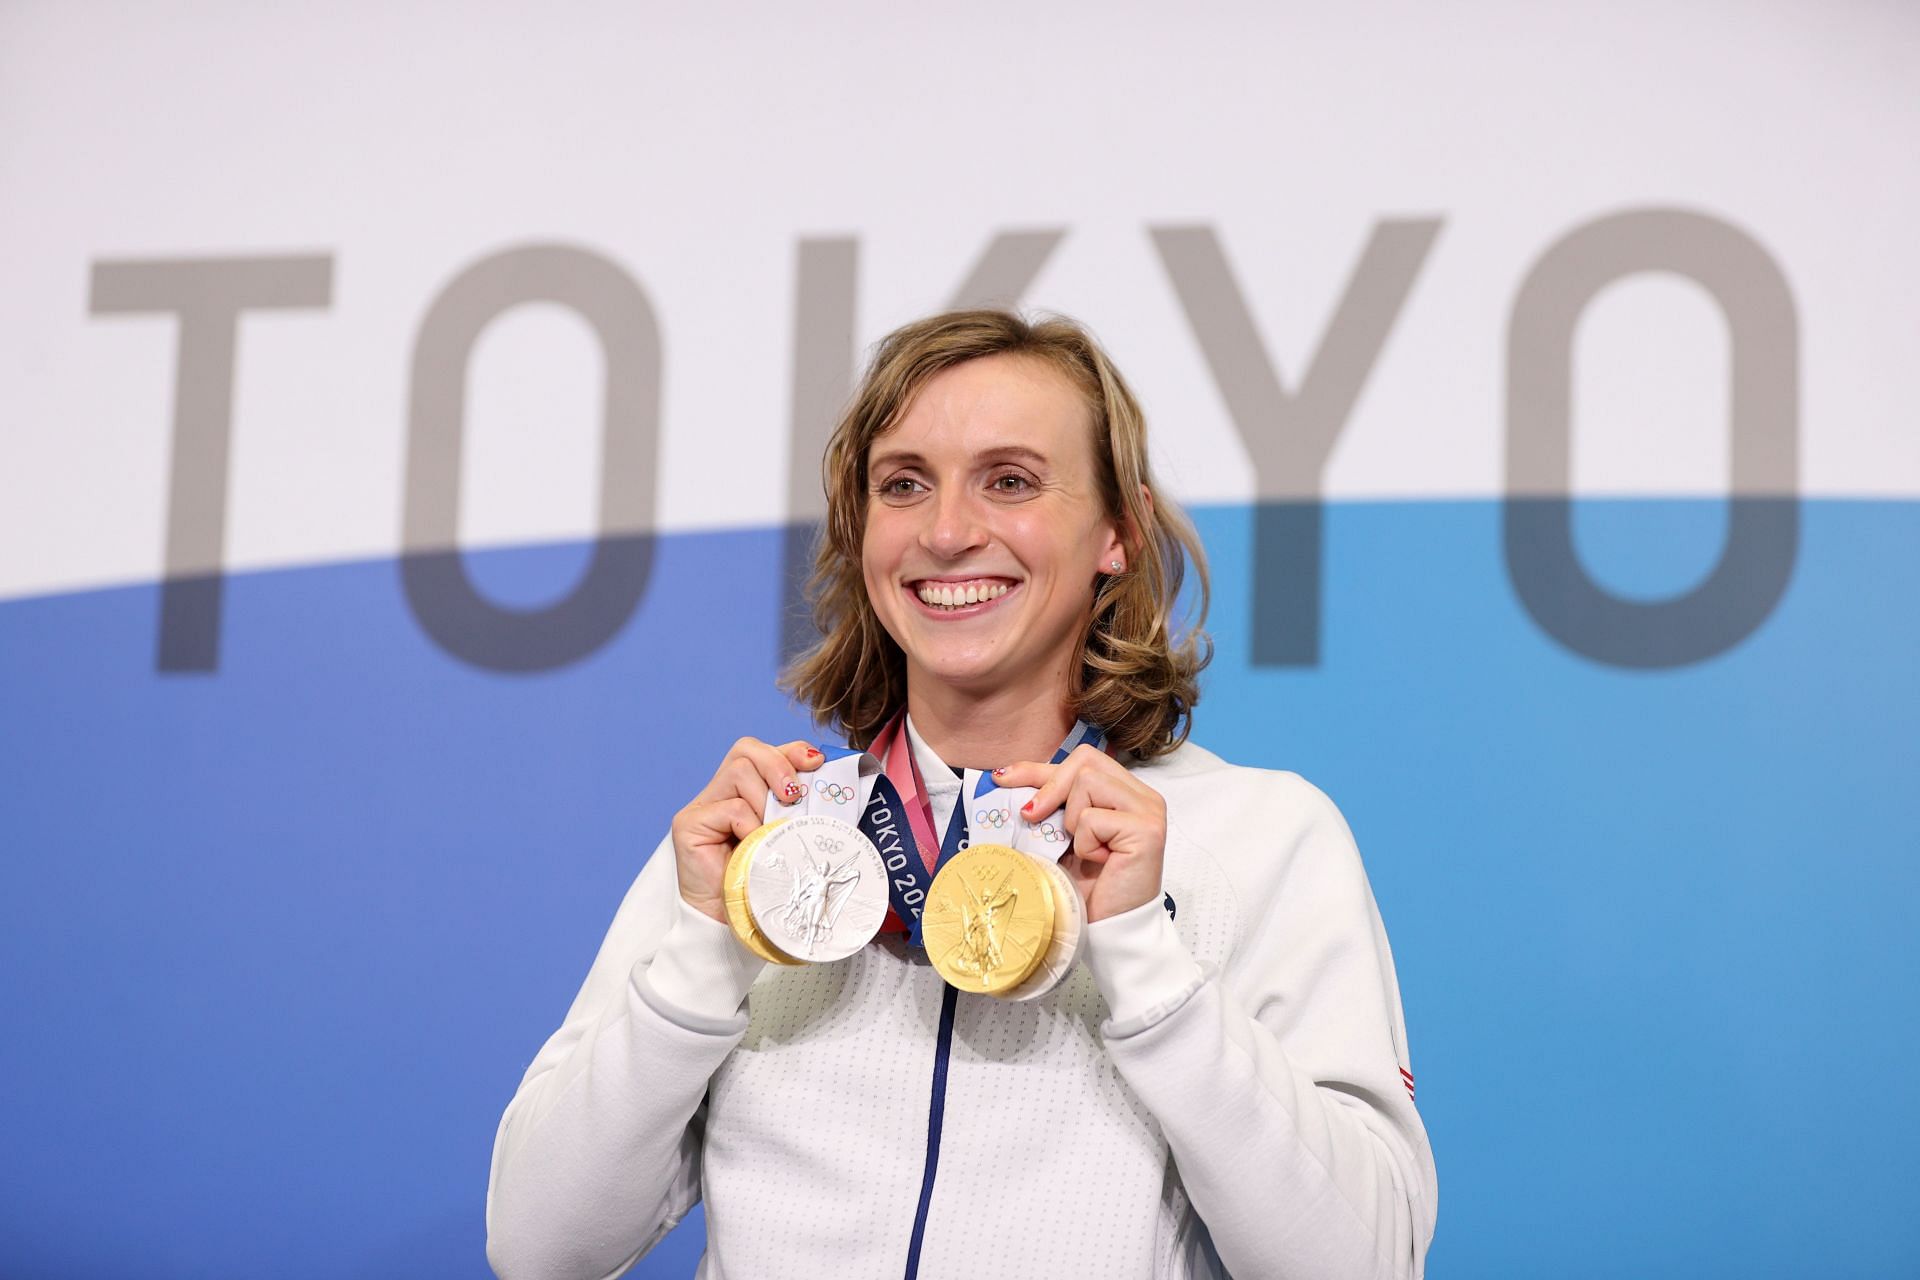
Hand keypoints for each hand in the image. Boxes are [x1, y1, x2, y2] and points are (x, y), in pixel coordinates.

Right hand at [671, 738, 822, 923]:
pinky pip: (731, 807)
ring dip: (765, 799)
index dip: (791, 751)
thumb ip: (800, 812)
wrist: (735, 924)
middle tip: (795, 796)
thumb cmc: (764, 883)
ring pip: (740, 771)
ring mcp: (702, 806)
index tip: (817, 764)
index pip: (764, 753)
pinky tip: (753, 846)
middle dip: (779, 765)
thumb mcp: (789, 838)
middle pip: (747, 750)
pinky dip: (750, 825)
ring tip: (771, 830)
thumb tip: (832, 790)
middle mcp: (720, 793)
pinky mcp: (689, 823)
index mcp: (745, 792)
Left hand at [991, 745, 1165, 923]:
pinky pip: (1094, 819)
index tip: (1003, 778)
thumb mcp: (1060, 837)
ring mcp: (1148, 810)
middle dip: (1051, 788)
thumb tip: (1006, 776)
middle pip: (1086, 760)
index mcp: (1125, 792)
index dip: (1039, 768)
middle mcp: (1142, 796)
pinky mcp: (1147, 830)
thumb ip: (1049, 805)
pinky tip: (1100, 862)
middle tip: (1031, 817)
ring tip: (1084, 850)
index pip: (1081, 761)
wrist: (1109, 929)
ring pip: (1088, 781)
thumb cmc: (1087, 886)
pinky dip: (1085, 844)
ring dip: (1072, 821)